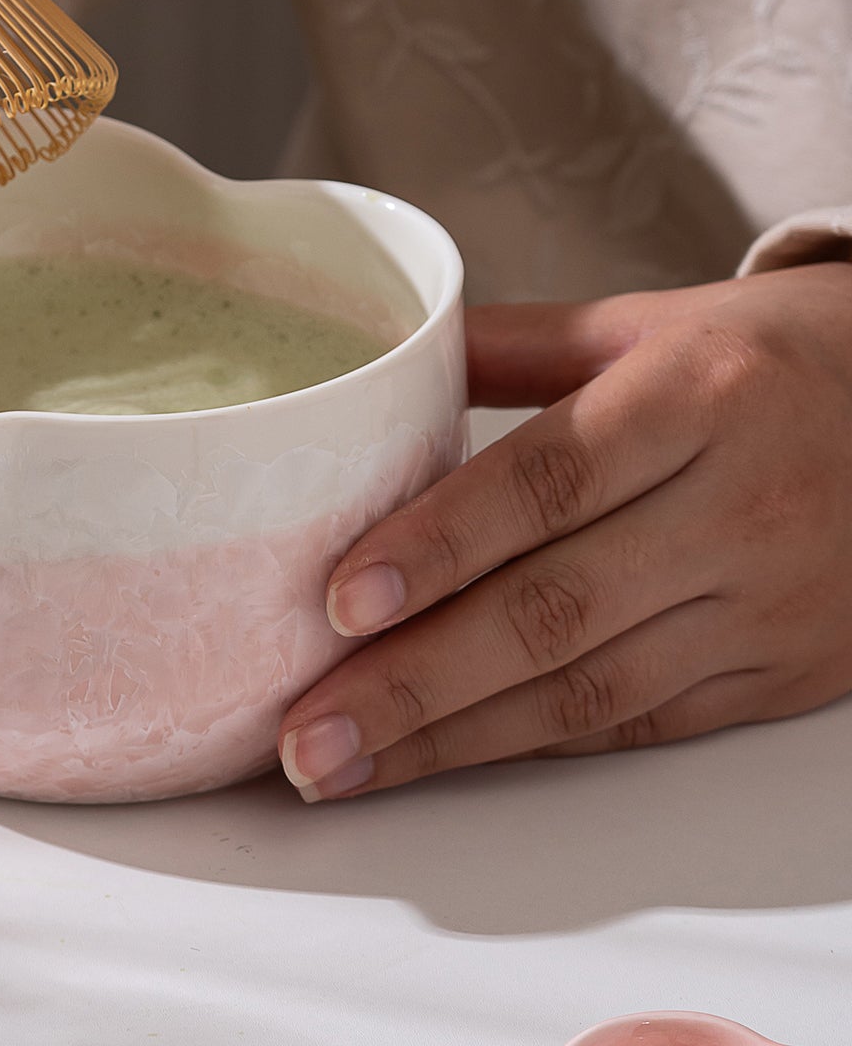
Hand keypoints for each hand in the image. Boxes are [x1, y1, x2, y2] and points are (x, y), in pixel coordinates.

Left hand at [278, 262, 851, 799]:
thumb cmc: (772, 355)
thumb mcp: (652, 320)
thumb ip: (515, 343)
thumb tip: (385, 363)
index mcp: (698, 397)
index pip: (549, 481)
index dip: (440, 545)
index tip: (341, 601)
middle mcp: (740, 509)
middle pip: (555, 610)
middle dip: (415, 682)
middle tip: (304, 731)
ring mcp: (767, 604)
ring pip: (591, 689)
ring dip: (453, 739)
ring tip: (342, 767)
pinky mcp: (783, 674)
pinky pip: (642, 722)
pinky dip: (533, 745)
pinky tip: (444, 760)